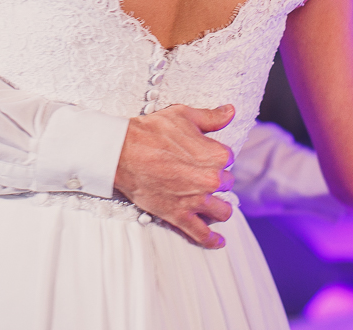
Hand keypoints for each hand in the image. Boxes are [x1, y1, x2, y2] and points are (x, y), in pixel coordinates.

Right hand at [114, 104, 235, 249]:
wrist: (122, 152)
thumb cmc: (151, 131)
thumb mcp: (183, 116)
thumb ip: (211, 117)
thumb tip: (230, 111)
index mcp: (216, 155)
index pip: (228, 158)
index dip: (215, 156)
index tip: (203, 155)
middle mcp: (211, 180)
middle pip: (227, 184)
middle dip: (217, 180)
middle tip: (200, 175)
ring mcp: (196, 200)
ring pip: (222, 211)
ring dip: (219, 208)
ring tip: (213, 205)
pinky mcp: (180, 215)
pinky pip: (201, 234)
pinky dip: (211, 240)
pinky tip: (218, 241)